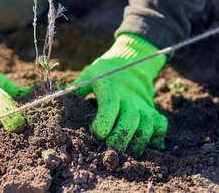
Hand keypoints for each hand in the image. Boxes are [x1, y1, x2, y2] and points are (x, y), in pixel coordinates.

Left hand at [72, 33, 167, 154]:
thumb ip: (77, 89)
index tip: (97, 133)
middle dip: (121, 137)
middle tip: (111, 151)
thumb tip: (57, 100)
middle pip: (130, 118)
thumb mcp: (88, 75)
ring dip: (138, 142)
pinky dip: (158, 138)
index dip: (104, 121)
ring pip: (147, 125)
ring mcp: (143, 104)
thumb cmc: (103, 73)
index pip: (110, 104)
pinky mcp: (152, 110)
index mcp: (110, 87)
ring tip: (128, 155)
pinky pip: (161, 125)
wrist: (129, 63)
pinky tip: (151, 149)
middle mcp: (129, 97)